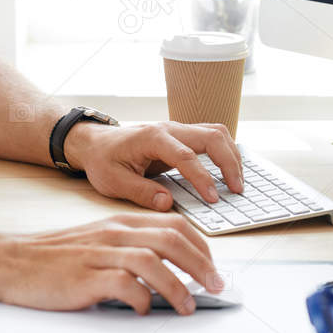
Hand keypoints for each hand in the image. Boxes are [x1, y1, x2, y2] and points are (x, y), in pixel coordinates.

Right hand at [0, 213, 223, 313]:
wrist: (10, 261)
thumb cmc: (55, 257)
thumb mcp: (97, 241)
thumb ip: (129, 248)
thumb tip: (169, 268)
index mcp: (120, 223)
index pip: (174, 224)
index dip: (201, 247)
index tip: (212, 268)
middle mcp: (114, 233)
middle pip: (172, 240)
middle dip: (202, 266)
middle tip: (216, 287)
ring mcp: (99, 254)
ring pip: (152, 261)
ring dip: (178, 287)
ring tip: (188, 307)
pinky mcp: (85, 277)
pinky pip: (124, 285)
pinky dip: (141, 300)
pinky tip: (144, 310)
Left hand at [64, 120, 244, 210]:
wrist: (95, 143)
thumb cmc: (103, 160)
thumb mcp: (113, 181)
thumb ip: (140, 192)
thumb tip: (168, 204)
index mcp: (152, 138)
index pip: (186, 156)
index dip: (202, 178)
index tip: (213, 199)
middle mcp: (169, 129)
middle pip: (211, 137)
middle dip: (229, 162)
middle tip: (237, 190)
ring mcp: (178, 130)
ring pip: (216, 133)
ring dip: (231, 155)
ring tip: (237, 183)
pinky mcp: (182, 137)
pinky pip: (211, 138)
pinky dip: (225, 152)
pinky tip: (229, 172)